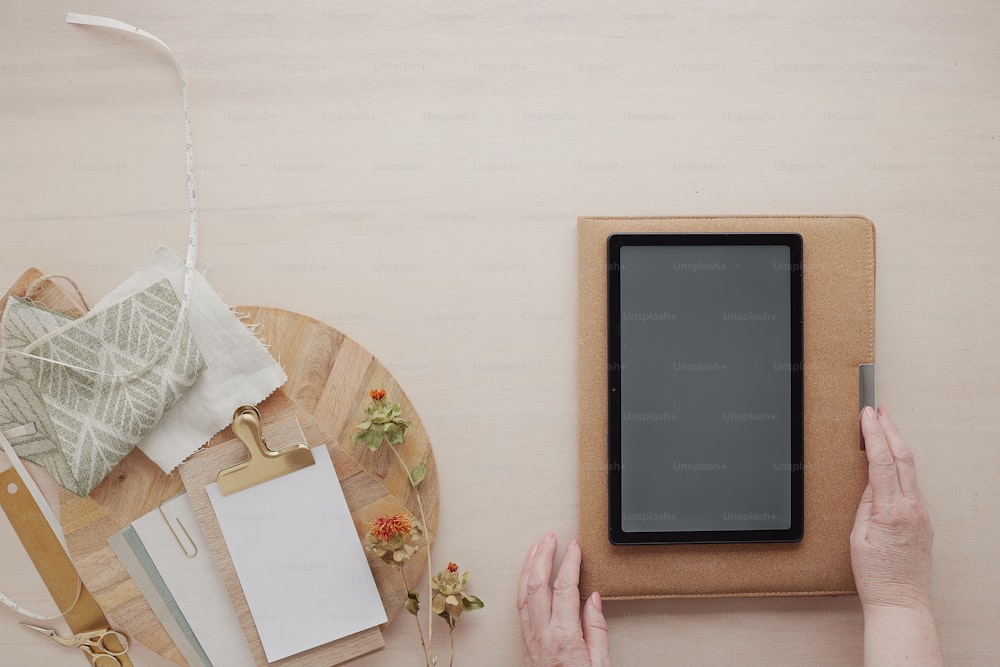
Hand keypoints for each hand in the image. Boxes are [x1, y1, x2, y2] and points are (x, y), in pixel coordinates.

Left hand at [517, 531, 609, 666]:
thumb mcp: (601, 664)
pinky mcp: (526, 645)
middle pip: (537, 584)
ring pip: (523, 594)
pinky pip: (521, 608)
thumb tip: (592, 598)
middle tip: (551, 537)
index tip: (574, 546)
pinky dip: (524, 586)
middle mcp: (542, 635)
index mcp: (564, 637)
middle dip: (543, 556)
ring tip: (535, 548)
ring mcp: (530, 639)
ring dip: (528, 567)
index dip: (569, 562)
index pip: (565, 588)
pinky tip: (528, 578)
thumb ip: (596, 628)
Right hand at [851, 406, 933, 610]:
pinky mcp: (924, 522)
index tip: (866, 415)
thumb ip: (866, 505)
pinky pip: (912, 486)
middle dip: (890, 429)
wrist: (901, 603)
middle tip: (879, 410)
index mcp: (892, 510)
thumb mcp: (857, 536)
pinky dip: (901, 466)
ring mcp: (922, 514)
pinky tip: (893, 462)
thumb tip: (871, 483)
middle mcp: (912, 508)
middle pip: (903, 458)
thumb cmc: (876, 577)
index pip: (882, 460)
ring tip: (886, 428)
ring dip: (897, 445)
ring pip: (910, 470)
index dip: (874, 433)